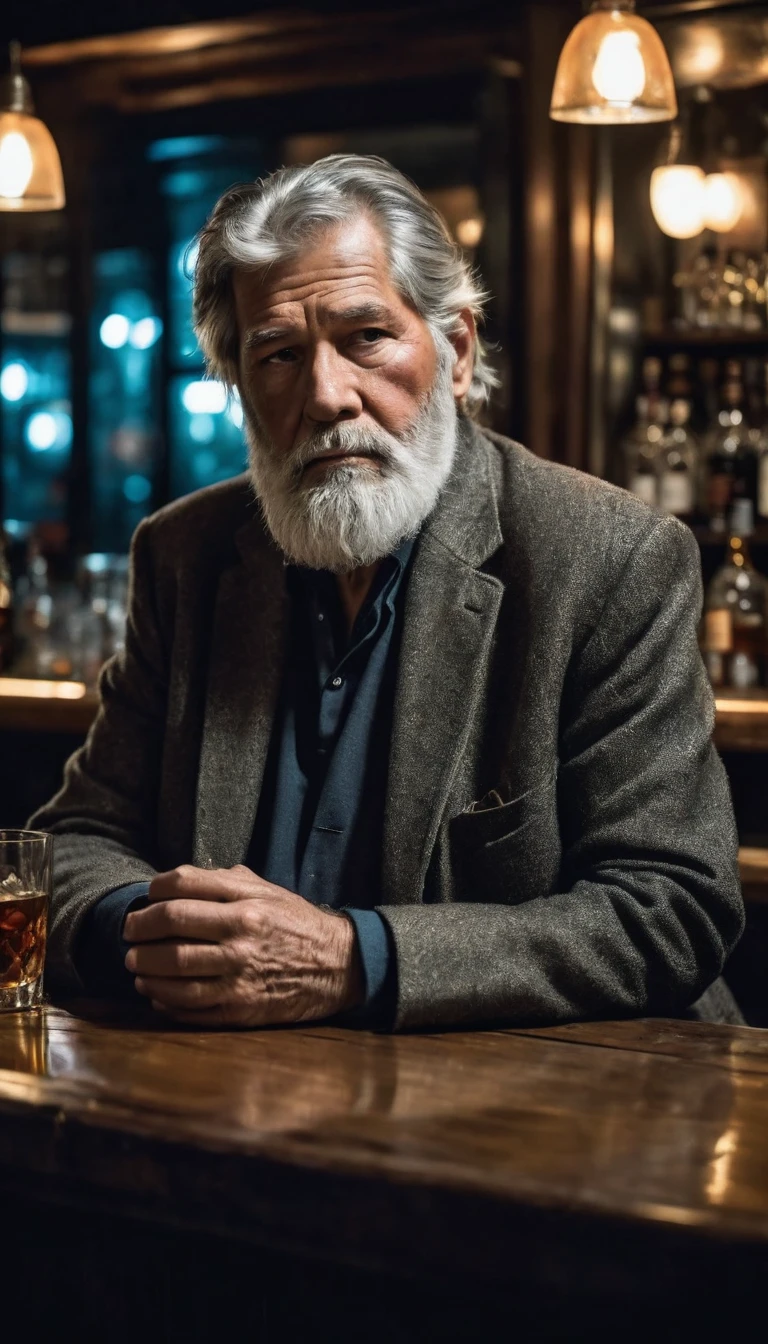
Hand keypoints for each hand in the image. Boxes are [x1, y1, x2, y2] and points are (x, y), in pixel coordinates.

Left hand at [123, 864, 363, 1026]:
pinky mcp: (240, 1009)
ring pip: (173, 970)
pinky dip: (163, 1001)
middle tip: (129, 934)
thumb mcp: (269, 891)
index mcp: (247, 903)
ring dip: (145, 968)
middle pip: (170, 925)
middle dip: (139, 929)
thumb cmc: (297, 924)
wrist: (340, 966)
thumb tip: (175, 882)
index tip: (145, 899)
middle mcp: (241, 936)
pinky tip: (156, 993)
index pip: (182, 887)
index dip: (153, 892)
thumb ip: (225, 882)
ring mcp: (239, 975)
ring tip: (136, 966)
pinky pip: (188, 1007)